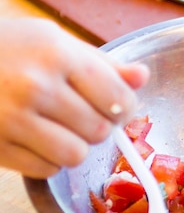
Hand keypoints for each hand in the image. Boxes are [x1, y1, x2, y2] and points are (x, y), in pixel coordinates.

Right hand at [0, 18, 148, 177]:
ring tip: (63, 128)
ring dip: (76, 146)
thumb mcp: (56, 41)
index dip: (125, 107)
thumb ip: (102, 64)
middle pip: (99, 130)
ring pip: (75, 155)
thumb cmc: (9, 47)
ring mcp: (12, 119)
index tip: (119, 106)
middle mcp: (36, 87)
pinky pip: (44, 170)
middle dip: (99, 125)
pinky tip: (38, 137)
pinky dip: (49, 160)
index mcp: (57, 55)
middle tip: (86, 114)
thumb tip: (142, 77)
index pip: (117, 97)